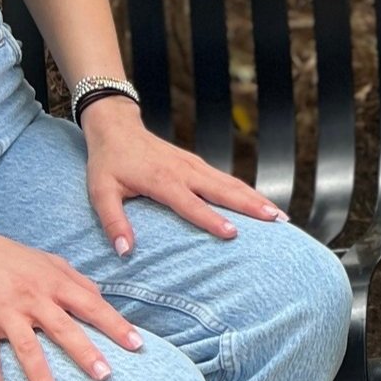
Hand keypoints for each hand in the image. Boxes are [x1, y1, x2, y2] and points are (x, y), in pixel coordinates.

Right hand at [0, 215, 142, 380]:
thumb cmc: (5, 255)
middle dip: (86, 353)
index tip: (137, 345)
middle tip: (105, 377)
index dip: (115, 324)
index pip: (90, 304)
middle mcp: (32, 296)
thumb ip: (74, 280)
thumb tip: (101, 299)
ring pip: (27, 349)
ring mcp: (3, 310)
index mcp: (52, 282)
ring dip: (42, 380)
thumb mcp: (46, 261)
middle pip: (64, 328)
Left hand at [81, 99, 287, 255]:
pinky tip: (261, 203)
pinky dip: (247, 192)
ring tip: (280, 216)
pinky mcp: (198, 165)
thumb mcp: (100, 192)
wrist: (117, 128)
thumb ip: (113, 222)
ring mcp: (195, 166)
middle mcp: (184, 171)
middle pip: (224, 190)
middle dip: (252, 205)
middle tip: (277, 221)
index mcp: (162, 180)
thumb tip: (125, 252)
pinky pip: (226, 179)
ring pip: (231, 183)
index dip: (212, 219)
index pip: (191, 203)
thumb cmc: (108, 163)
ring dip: (256, 199)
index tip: (233, 233)